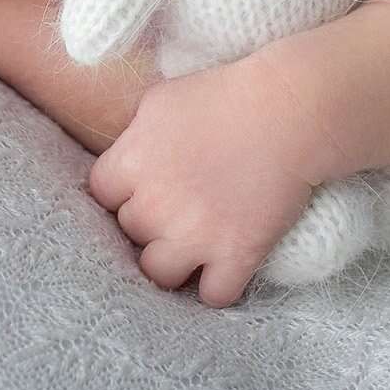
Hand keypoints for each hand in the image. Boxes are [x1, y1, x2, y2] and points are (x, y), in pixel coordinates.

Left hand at [86, 53, 322, 307]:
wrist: (288, 111)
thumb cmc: (225, 94)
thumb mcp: (161, 100)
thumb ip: (134, 135)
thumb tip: (128, 155)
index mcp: (132, 162)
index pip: (101, 194)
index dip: (123, 190)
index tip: (144, 184)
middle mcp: (155, 205)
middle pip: (130, 231)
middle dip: (150, 220)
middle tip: (178, 205)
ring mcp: (194, 236)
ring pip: (158, 273)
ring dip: (173, 261)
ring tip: (193, 244)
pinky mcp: (236, 255)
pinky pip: (213, 295)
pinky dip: (217, 286)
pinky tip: (224, 269)